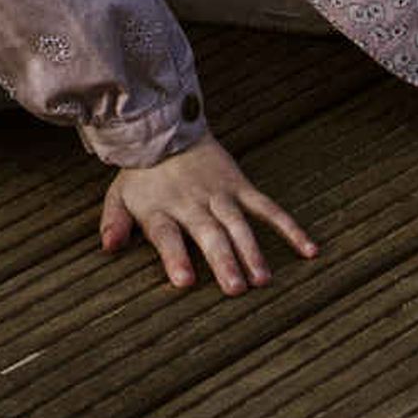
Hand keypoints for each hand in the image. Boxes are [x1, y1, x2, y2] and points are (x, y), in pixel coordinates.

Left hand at [99, 134, 317, 292]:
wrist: (167, 127)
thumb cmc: (143, 174)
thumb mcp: (118, 195)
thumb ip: (114, 222)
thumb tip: (108, 248)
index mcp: (161, 209)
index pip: (167, 236)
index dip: (175, 257)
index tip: (185, 282)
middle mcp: (192, 203)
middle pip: (209, 234)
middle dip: (223, 261)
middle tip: (236, 289)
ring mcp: (220, 195)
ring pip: (239, 225)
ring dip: (252, 251)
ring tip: (263, 279)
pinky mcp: (241, 187)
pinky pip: (268, 208)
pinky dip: (289, 227)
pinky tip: (309, 250)